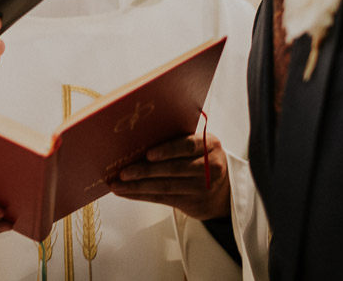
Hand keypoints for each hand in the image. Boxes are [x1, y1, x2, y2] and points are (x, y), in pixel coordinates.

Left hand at [108, 133, 230, 220]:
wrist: (224, 189)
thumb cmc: (202, 158)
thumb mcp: (200, 145)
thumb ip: (179, 139)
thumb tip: (140, 138)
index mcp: (210, 145)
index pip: (188, 146)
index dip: (167, 150)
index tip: (148, 154)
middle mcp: (210, 167)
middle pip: (173, 169)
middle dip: (145, 171)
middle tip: (123, 172)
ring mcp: (202, 187)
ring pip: (165, 187)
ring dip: (138, 186)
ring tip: (118, 185)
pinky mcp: (192, 203)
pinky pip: (163, 199)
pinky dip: (142, 195)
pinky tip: (127, 193)